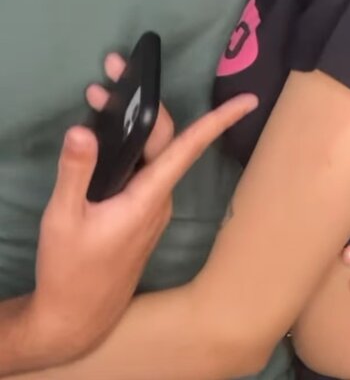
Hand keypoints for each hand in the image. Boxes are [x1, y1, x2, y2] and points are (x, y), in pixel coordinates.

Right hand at [29, 54, 256, 365]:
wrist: (74, 317)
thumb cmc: (72, 270)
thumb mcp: (64, 219)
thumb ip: (76, 172)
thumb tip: (85, 129)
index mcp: (147, 196)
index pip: (188, 147)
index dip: (219, 121)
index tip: (248, 100)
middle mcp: (157, 198)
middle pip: (162, 138)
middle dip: (143, 100)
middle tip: (112, 69)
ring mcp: (150, 206)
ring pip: (151, 152)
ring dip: (131, 120)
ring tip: (99, 93)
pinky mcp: (139, 212)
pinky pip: (143, 167)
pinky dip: (127, 143)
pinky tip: (103, 130)